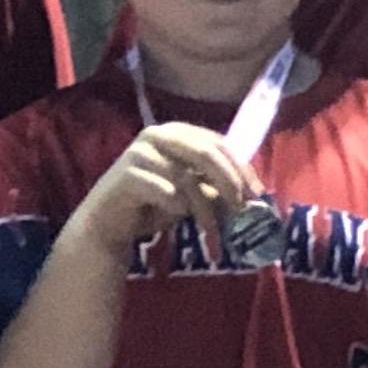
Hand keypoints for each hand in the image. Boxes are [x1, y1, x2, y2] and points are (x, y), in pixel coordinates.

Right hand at [79, 122, 262, 247]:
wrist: (109, 223)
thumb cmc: (154, 205)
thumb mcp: (193, 195)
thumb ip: (218, 188)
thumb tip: (256, 198)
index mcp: (178, 133)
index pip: (219, 143)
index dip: (241, 169)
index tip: (258, 195)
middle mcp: (159, 135)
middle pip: (206, 154)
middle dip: (230, 184)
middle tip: (243, 212)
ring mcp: (140, 152)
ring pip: (187, 179)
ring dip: (205, 211)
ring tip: (213, 234)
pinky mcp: (126, 174)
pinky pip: (165, 192)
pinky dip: (176, 207)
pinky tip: (177, 217)